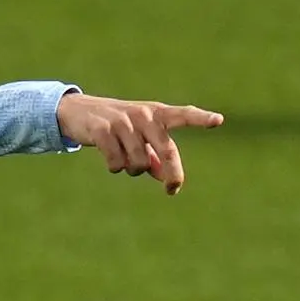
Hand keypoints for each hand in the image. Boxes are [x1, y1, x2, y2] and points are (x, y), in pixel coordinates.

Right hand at [56, 93, 222, 193]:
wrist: (81, 111)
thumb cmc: (120, 127)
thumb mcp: (142, 138)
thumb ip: (156, 156)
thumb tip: (167, 179)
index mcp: (157, 114)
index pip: (183, 115)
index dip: (200, 118)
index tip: (218, 121)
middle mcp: (144, 115)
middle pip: (166, 150)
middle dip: (172, 173)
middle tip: (172, 189)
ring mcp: (123, 122)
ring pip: (139, 163)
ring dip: (132, 170)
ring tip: (124, 161)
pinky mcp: (103, 131)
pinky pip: (116, 163)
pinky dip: (115, 167)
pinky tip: (110, 160)